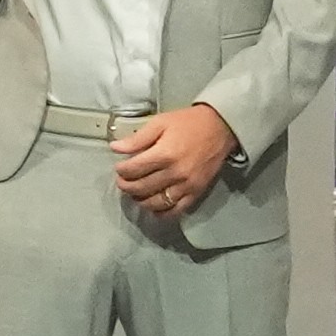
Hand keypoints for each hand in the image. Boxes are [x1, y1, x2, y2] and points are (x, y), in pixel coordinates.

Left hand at [110, 102, 234, 218]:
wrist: (220, 128)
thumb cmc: (188, 123)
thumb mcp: (160, 122)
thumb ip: (137, 138)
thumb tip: (115, 148)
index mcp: (164, 154)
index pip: (133, 170)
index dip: (121, 171)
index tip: (119, 168)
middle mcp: (174, 173)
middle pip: (141, 187)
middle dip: (126, 186)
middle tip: (123, 181)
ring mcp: (186, 185)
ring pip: (155, 202)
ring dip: (140, 200)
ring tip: (136, 193)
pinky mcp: (195, 193)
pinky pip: (175, 210)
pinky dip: (161, 213)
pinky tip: (153, 207)